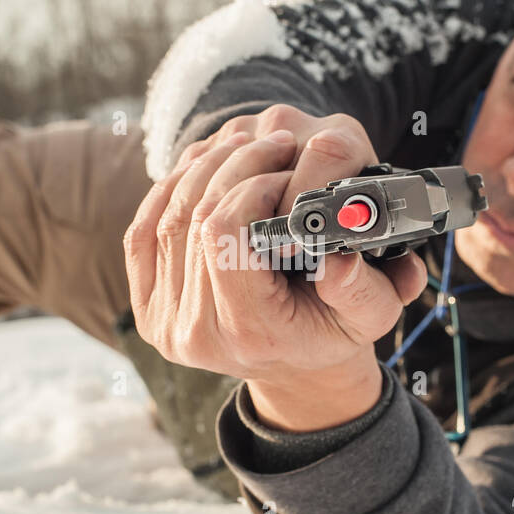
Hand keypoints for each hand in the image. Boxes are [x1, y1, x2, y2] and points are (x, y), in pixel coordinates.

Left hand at [124, 115, 426, 430]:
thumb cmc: (334, 331)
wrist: (295, 367)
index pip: (225, 232)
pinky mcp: (148, 311)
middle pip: (195, 218)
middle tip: (272, 146)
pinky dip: (169, 190)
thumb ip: (361, 289)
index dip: (251, 186)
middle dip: (234, 168)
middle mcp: (199, 334)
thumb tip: (338, 258)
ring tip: (244, 147)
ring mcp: (166, 325)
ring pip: (168, 217)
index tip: (285, 168)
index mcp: (252, 332)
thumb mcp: (370, 315)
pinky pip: (142, 233)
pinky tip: (202, 166)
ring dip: (204, 169)